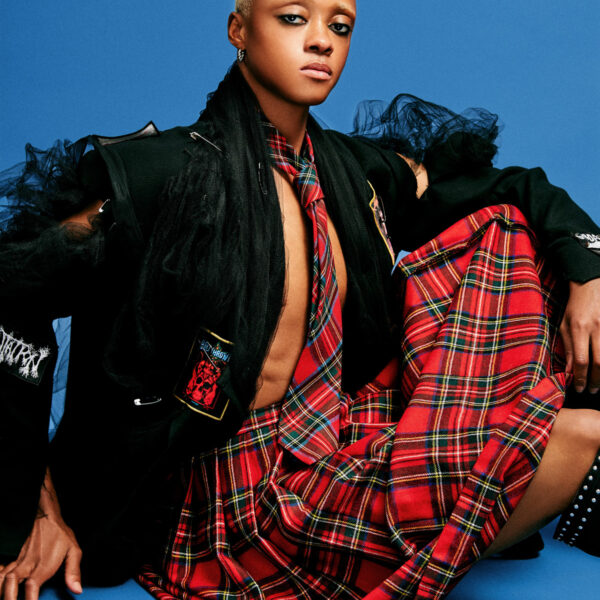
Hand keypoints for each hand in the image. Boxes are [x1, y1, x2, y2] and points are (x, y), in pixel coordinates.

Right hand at [0, 470, 81, 599]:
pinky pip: (2, 572)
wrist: (48, 519)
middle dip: (9, 598)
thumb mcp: (74, 551)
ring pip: (3, 579)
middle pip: (10, 584)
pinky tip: (0, 588)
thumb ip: (73, 572)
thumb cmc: (61, 535)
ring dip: (2, 590)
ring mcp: (20, 562)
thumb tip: (76, 590)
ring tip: (5, 598)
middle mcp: (28, 565)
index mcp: (43, 565)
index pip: (32, 587)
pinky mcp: (16, 560)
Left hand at [560, 278, 599, 392]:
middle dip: (595, 380)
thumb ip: (568, 348)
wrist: (591, 285)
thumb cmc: (575, 307)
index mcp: (579, 328)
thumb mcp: (565, 325)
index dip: (581, 377)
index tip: (578, 388)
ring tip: (599, 385)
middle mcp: (596, 329)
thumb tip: (569, 370)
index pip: (581, 360)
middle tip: (591, 391)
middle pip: (599, 362)